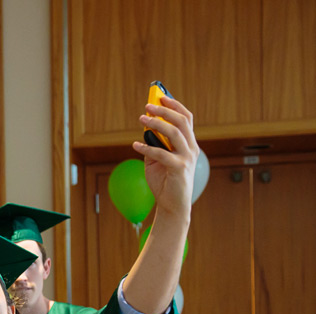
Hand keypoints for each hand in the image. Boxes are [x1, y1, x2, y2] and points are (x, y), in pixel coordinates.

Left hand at [132, 96, 198, 217]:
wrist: (172, 205)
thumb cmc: (165, 181)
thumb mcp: (156, 159)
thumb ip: (154, 145)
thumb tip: (145, 130)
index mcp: (188, 144)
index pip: (186, 119)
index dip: (175, 105)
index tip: (161, 96)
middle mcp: (191, 149)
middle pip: (181, 122)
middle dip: (165, 111)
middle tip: (148, 106)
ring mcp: (187, 158)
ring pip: (174, 134)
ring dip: (157, 124)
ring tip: (142, 119)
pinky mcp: (179, 169)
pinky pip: (162, 154)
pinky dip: (147, 148)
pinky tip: (135, 145)